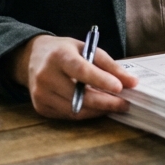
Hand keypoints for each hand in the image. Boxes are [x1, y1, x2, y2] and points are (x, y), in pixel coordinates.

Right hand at [10, 35, 137, 119]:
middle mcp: (46, 76)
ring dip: (98, 110)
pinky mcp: (40, 107)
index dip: (101, 80)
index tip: (120, 88)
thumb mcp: (87, 48)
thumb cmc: (64, 51)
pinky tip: (97, 107)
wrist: (32, 57)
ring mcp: (40, 94)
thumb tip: (132, 82)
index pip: (81, 70)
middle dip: (105, 102)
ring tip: (114, 105)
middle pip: (79, 96)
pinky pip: (68, 115)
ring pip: (75, 110)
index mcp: (58, 56)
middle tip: (125, 104)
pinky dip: (86, 113)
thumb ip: (110, 65)